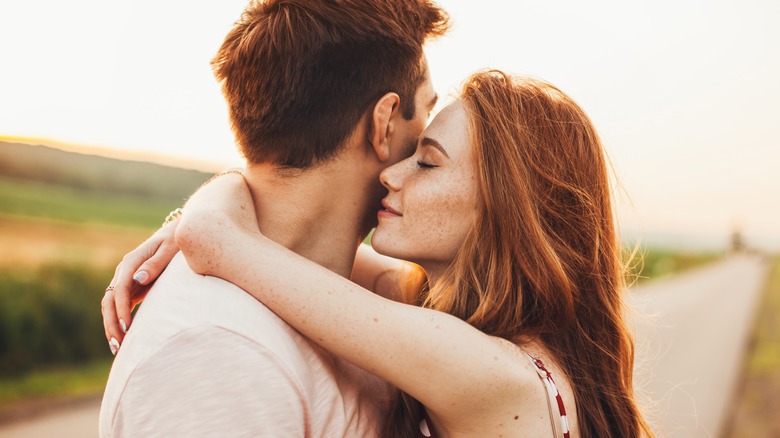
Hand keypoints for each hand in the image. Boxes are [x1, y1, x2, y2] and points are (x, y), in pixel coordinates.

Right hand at [101, 217, 179, 353]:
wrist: (176, 236)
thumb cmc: (176, 242)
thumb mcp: (170, 250)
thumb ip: (156, 264)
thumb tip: (138, 278)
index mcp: (131, 262)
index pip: (120, 289)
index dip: (121, 309)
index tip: (127, 328)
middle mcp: (124, 272)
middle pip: (109, 300)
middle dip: (111, 323)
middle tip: (119, 345)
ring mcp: (125, 280)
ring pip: (111, 306)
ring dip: (111, 326)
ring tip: (117, 349)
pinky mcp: (132, 289)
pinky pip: (120, 308)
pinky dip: (119, 323)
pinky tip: (122, 340)